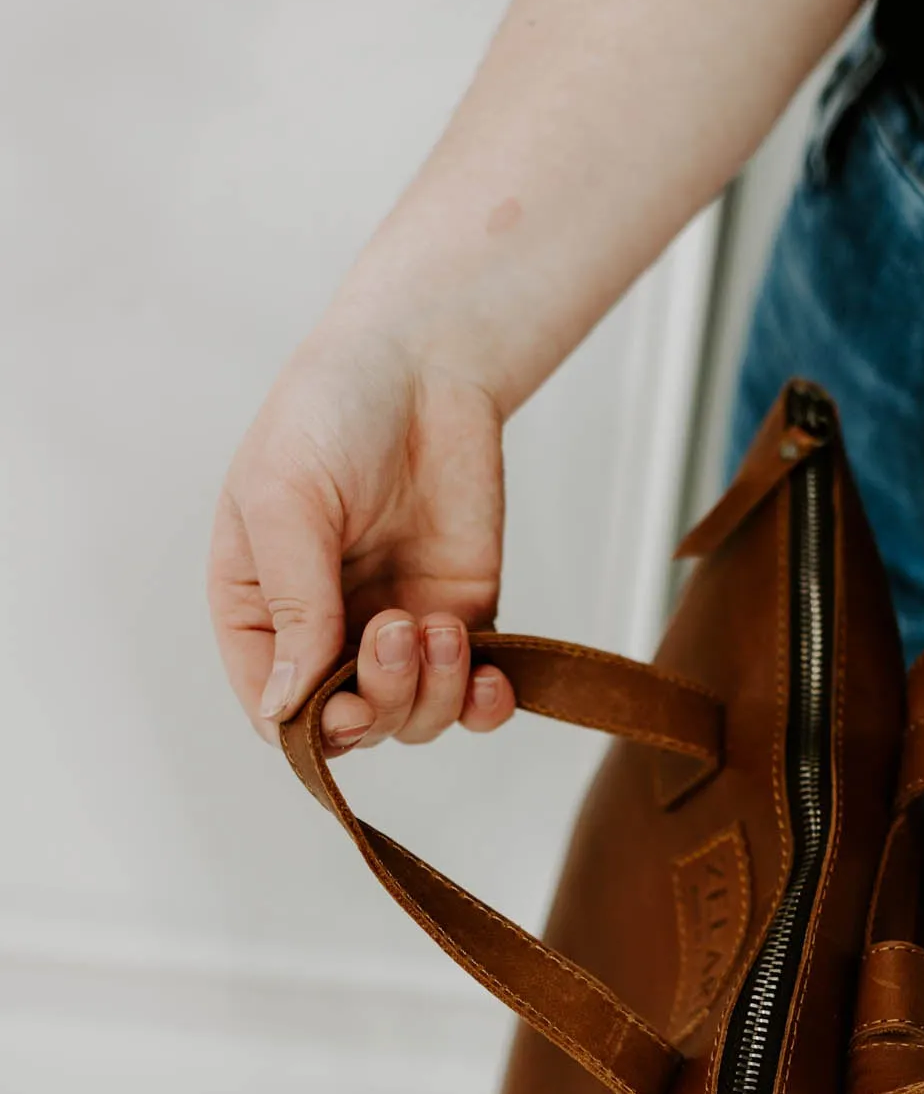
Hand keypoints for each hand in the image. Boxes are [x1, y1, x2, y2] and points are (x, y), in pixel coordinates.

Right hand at [209, 325, 514, 753]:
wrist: (424, 365)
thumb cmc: (330, 414)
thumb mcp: (286, 501)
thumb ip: (291, 605)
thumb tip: (285, 705)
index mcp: (260, 611)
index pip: (274, 709)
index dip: (311, 728)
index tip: (345, 701)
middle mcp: (325, 633)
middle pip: (352, 726)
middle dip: (382, 698)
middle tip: (400, 626)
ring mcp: (395, 632)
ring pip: (414, 719)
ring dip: (433, 693)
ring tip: (440, 624)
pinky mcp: (460, 620)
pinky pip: (473, 697)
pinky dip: (485, 705)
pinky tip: (492, 677)